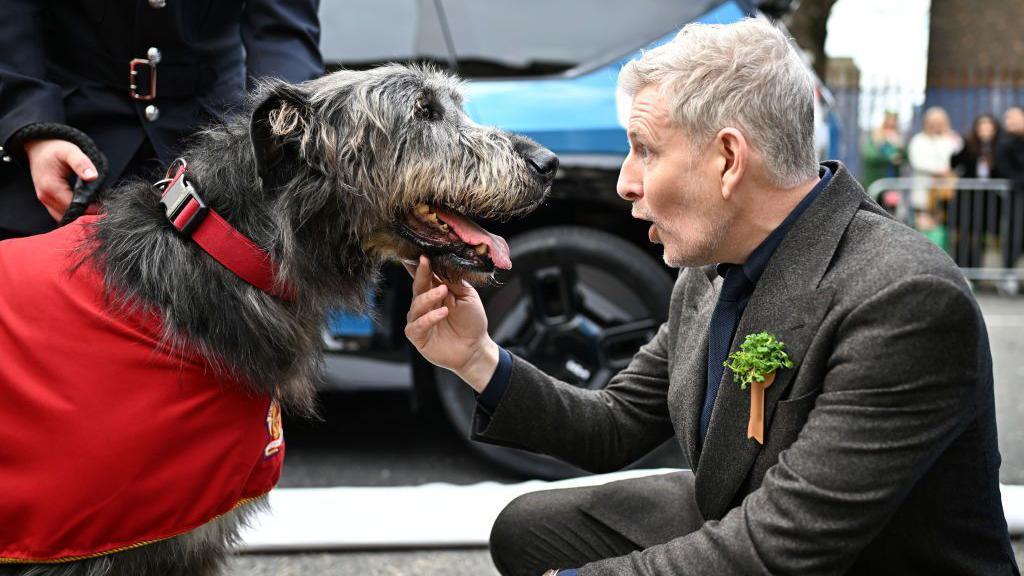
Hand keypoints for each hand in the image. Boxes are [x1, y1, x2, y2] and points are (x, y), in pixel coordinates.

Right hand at [24, 139, 97, 220]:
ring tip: (97, 207)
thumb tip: (93, 177)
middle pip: (70, 215)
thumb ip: (81, 163)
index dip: (91, 208)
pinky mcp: (48, 202)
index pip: (74, 206)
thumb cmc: (55, 149)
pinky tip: (86, 206)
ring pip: (66, 217)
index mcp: (51, 187)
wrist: (39, 148)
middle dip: (88, 213)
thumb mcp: (70, 151)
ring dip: (81, 215)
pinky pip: (62, 214)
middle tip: (104, 207)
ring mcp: (45, 201)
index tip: (106, 204)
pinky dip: (75, 213)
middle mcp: (45, 197)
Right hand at [404, 255, 498, 392]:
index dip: (423, 266)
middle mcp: (424, 305)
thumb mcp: (467, 297)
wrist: (475, 347)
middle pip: (417, 287)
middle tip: (426, 263)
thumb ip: (454, 282)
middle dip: (420, 274)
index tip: (424, 254)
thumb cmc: (472, 321)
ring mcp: (419, 320)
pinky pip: (417, 326)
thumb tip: (444, 265)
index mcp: (434, 293)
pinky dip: (428, 318)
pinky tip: (442, 313)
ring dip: (428, 297)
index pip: (425, 276)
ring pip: (416, 306)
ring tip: (442, 292)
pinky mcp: (418, 337)